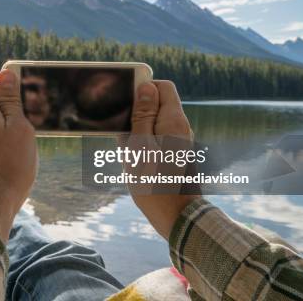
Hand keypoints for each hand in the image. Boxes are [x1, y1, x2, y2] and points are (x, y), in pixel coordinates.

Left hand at [0, 69, 37, 241]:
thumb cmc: (10, 169)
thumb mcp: (20, 129)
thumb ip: (11, 101)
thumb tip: (5, 72)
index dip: (13, 92)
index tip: (28, 104)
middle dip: (8, 116)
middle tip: (28, 132)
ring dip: (1, 136)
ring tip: (18, 153)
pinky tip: (5, 166)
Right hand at [128, 80, 199, 239]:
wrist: (175, 216)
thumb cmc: (153, 182)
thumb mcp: (140, 144)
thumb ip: (143, 115)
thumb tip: (146, 87)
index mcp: (174, 120)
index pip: (162, 87)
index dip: (144, 87)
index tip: (125, 100)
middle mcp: (181, 127)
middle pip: (158, 104)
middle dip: (137, 111)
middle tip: (121, 129)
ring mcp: (179, 141)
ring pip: (155, 122)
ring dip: (137, 129)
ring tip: (126, 148)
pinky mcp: (175, 154)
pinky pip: (157, 138)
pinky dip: (143, 141)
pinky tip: (133, 158)